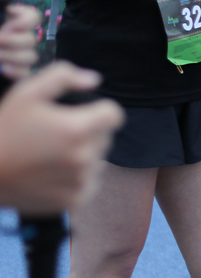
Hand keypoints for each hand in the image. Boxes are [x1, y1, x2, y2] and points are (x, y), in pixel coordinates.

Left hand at [0, 0, 39, 80]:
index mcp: (8, 18)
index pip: (33, 17)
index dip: (24, 21)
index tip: (7, 21)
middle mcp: (13, 36)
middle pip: (32, 40)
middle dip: (13, 41)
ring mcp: (12, 55)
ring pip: (31, 58)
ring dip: (13, 56)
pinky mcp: (8, 73)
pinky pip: (25, 75)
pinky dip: (17, 72)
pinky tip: (3, 69)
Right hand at [0, 63, 123, 213]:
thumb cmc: (5, 129)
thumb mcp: (27, 92)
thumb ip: (63, 76)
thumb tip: (94, 80)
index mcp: (78, 129)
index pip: (114, 115)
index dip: (99, 110)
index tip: (82, 113)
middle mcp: (85, 157)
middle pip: (106, 137)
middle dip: (90, 132)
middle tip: (58, 135)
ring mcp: (82, 182)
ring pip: (99, 160)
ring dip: (85, 155)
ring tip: (53, 154)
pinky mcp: (76, 201)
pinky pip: (91, 183)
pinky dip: (78, 177)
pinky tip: (53, 172)